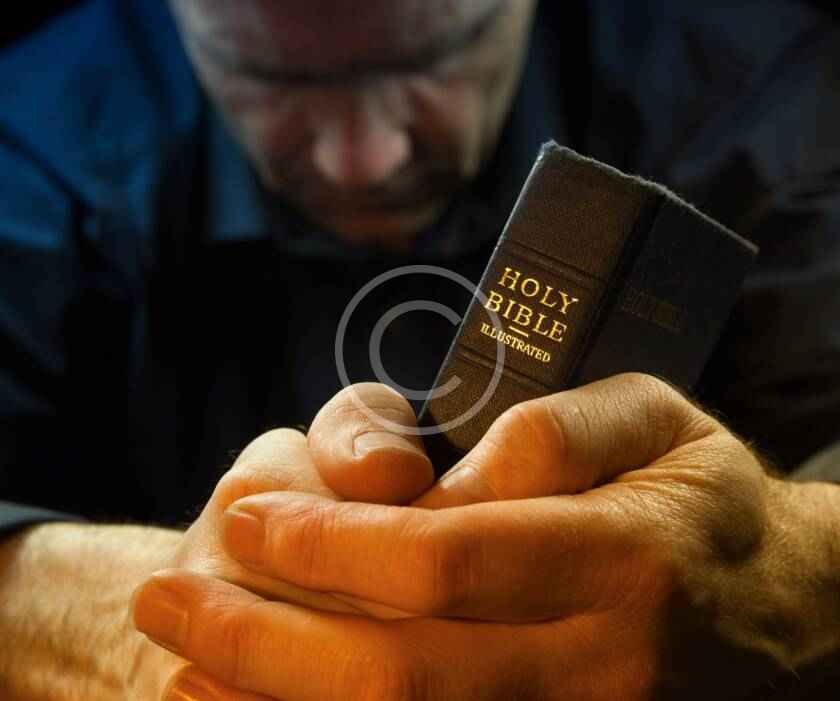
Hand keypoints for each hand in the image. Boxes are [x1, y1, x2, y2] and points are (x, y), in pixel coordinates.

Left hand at [134, 374, 839, 698]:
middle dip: (261, 640)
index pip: (444, 564)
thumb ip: (558, 430)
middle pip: (398, 674)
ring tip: (178, 665)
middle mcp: (598, 668)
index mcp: (624, 561)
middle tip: (165, 593)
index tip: (247, 518)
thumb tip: (449, 477)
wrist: (785, 614)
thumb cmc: (702, 498)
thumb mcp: (656, 420)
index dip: (327, 549)